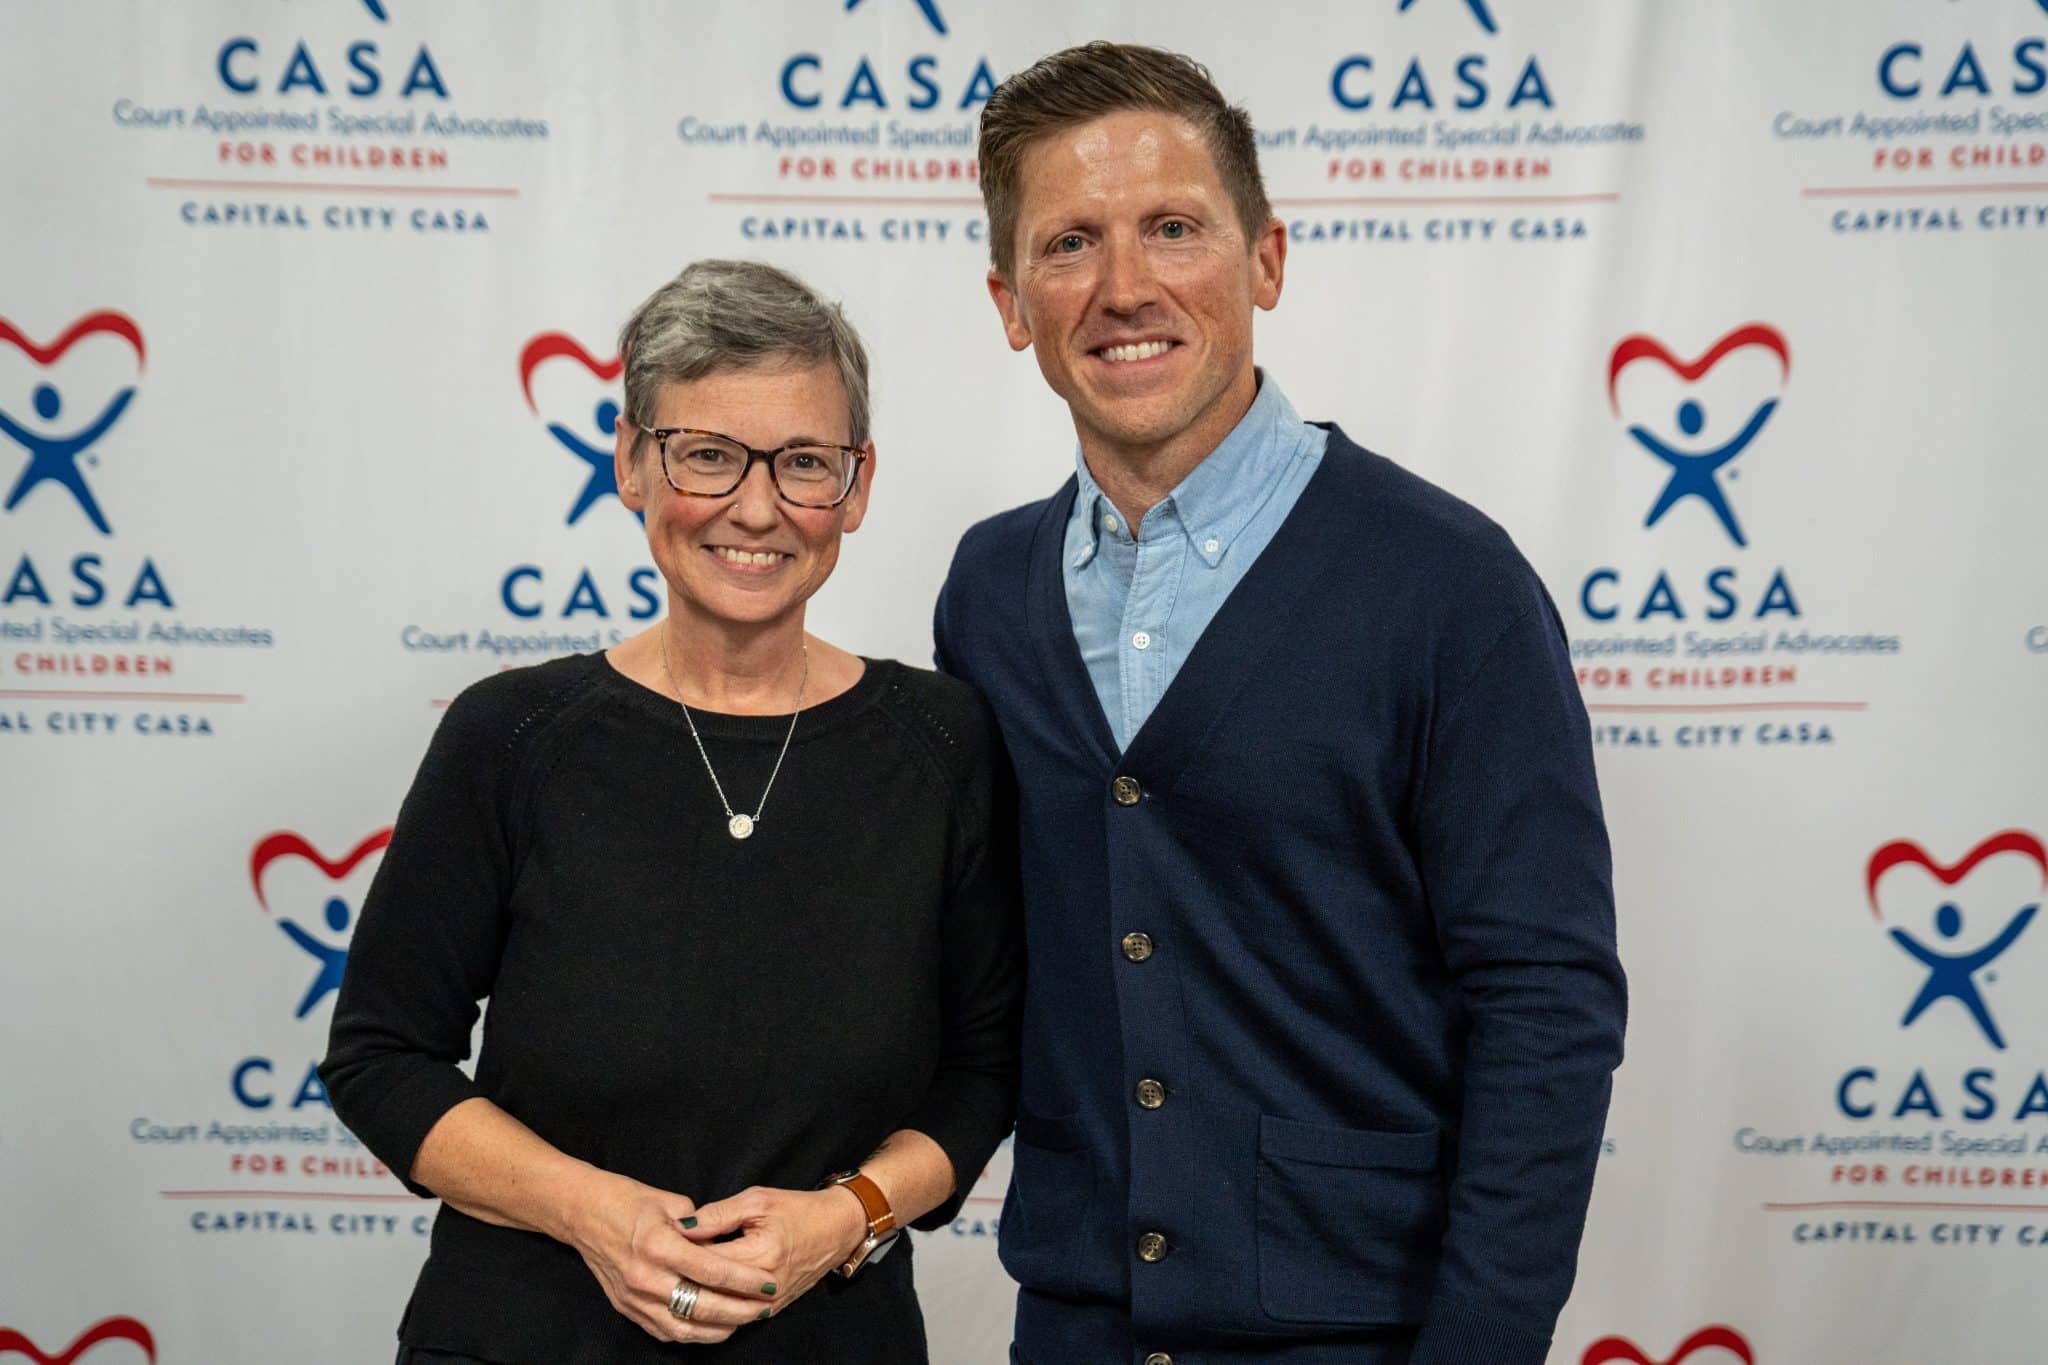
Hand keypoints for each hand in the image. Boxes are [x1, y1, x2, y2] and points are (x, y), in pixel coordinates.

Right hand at [566, 1173, 778, 1343]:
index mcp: (659, 1245)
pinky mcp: (627, 1308)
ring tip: (744, 1321)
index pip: (713, 1270)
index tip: (768, 1283)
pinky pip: (664, 1331)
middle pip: (703, 1305)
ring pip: (685, 1327)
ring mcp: (634, 1298)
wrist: (582, 1213)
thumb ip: (702, 1225)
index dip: (745, 1280)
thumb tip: (727, 1243)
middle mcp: (646, 1277)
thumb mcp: (669, 1201)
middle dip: (740, 1310)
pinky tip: (713, 1327)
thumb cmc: (627, 1200)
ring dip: (719, 1329)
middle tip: (765, 1307)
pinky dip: (692, 1333)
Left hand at [679, 1185, 870, 1319]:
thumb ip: (717, 1215)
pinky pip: (732, 1316)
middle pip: (709, 1291)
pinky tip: (695, 1293)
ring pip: (718, 1309)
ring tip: (674, 1278)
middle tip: (661, 1263)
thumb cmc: (798, 1210)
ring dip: (695, 1296)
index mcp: (760, 1255)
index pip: (706, 1263)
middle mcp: (764, 1287)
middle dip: (683, 1277)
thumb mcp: (757, 1200)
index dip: (680, 1253)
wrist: (837, 1230)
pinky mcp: (770, 1312)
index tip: (660, 1242)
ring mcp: (768, 1305)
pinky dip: (712, 1306)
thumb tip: (681, 1226)